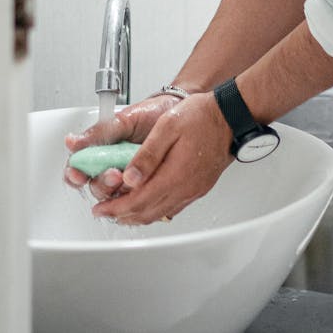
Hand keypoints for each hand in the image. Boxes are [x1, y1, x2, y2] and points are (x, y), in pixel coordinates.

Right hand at [63, 92, 182, 203]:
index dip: (74, 174)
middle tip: (113, 173)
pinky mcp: (145, 186)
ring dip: (118, 192)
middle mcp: (111, 167)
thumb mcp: (124, 120)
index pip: (79, 169)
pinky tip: (142, 187)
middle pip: (95, 187)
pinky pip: (137, 199)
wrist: (177, 112)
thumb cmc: (149, 114)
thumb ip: (100, 132)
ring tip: (127, 178)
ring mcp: (128, 179)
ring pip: (114, 198)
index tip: (78, 173)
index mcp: (100, 151)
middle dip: (101, 183)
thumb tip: (72, 142)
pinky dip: (137, 197)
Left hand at [88, 92, 232, 224]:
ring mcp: (194, 190)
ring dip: (138, 216)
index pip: (138, 201)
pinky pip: (173, 208)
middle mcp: (185, 188)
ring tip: (122, 212)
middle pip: (147, 212)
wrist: (231, 116)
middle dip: (122, 215)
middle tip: (105, 213)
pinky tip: (149, 204)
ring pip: (160, 213)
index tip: (101, 209)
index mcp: (174, 174)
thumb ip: (147, 154)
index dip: (116, 208)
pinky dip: (155, 210)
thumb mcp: (168, 126)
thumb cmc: (202, 116)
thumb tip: (129, 178)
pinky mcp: (200, 187)